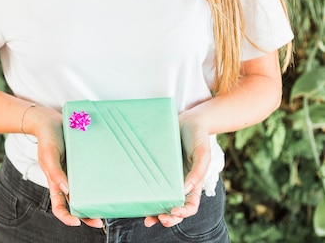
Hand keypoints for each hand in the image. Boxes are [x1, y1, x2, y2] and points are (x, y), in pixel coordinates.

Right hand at [33, 106, 103, 228]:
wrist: (51, 119)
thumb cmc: (46, 138)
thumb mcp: (48, 155)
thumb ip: (55, 173)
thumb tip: (67, 190)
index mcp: (56, 182)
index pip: (59, 206)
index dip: (66, 217)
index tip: (77, 223)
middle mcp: (67, 180)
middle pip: (77, 204)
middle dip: (88, 215)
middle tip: (101, 220)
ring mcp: (77, 172)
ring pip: (88, 191)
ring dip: (97, 200)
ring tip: (109, 205)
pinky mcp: (86, 162)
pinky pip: (94, 174)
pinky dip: (101, 181)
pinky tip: (111, 182)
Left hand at [144, 112, 210, 227]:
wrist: (188, 120)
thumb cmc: (198, 137)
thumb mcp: (202, 153)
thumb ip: (197, 172)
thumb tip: (186, 190)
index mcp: (194, 184)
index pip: (191, 205)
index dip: (184, 212)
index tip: (174, 212)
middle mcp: (180, 184)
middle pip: (175, 208)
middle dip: (168, 218)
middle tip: (159, 219)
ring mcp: (167, 179)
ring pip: (161, 201)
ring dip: (155, 212)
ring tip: (148, 219)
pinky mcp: (156, 170)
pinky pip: (151, 185)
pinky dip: (145, 196)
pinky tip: (137, 200)